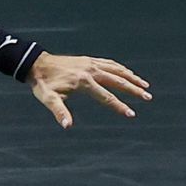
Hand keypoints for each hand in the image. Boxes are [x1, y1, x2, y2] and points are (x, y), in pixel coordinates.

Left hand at [28, 53, 150, 128]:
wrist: (36, 64)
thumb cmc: (43, 85)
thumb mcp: (48, 99)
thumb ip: (59, 112)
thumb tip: (67, 126)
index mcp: (83, 82)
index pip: (106, 97)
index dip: (119, 106)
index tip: (131, 114)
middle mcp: (91, 70)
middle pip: (118, 81)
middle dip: (134, 90)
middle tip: (148, 97)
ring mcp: (91, 63)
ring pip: (117, 70)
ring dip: (132, 77)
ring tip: (145, 85)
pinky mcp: (89, 60)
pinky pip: (110, 63)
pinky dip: (121, 69)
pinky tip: (128, 73)